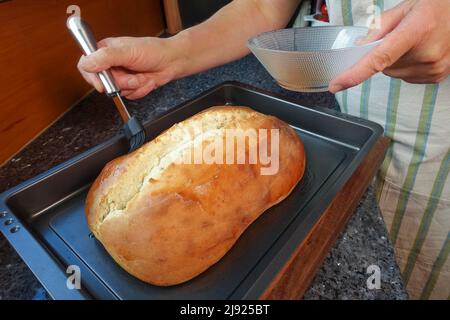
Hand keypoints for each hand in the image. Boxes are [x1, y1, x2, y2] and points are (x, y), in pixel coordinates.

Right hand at [77, 36, 183, 98]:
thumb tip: (86, 63)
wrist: (172, 62)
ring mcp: (121, 76)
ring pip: (117, 91)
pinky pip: (129, 95)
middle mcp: (111, 64)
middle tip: (131, 76)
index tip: (101, 84)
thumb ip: (105, 57)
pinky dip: (139, 90)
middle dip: (120, 82)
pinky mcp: (130, 86)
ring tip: (141, 76)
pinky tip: (146, 80)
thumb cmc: (153, 51)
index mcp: (105, 50)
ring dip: (132, 86)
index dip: (92, 77)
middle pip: (103, 82)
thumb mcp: (127, 51)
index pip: (86, 65)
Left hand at [329, 0, 449, 92]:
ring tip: (414, 43)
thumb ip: (378, 28)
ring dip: (396, 61)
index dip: (354, 74)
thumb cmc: (436, 7)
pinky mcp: (436, 76)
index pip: (378, 59)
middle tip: (401, 37)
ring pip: (394, 74)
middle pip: (384, 67)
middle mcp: (426, 53)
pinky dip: (407, 67)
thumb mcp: (404, 8)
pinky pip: (407, 78)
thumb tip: (358, 48)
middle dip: (384, 54)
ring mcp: (433, 67)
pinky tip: (420, 51)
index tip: (337, 84)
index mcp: (416, 31)